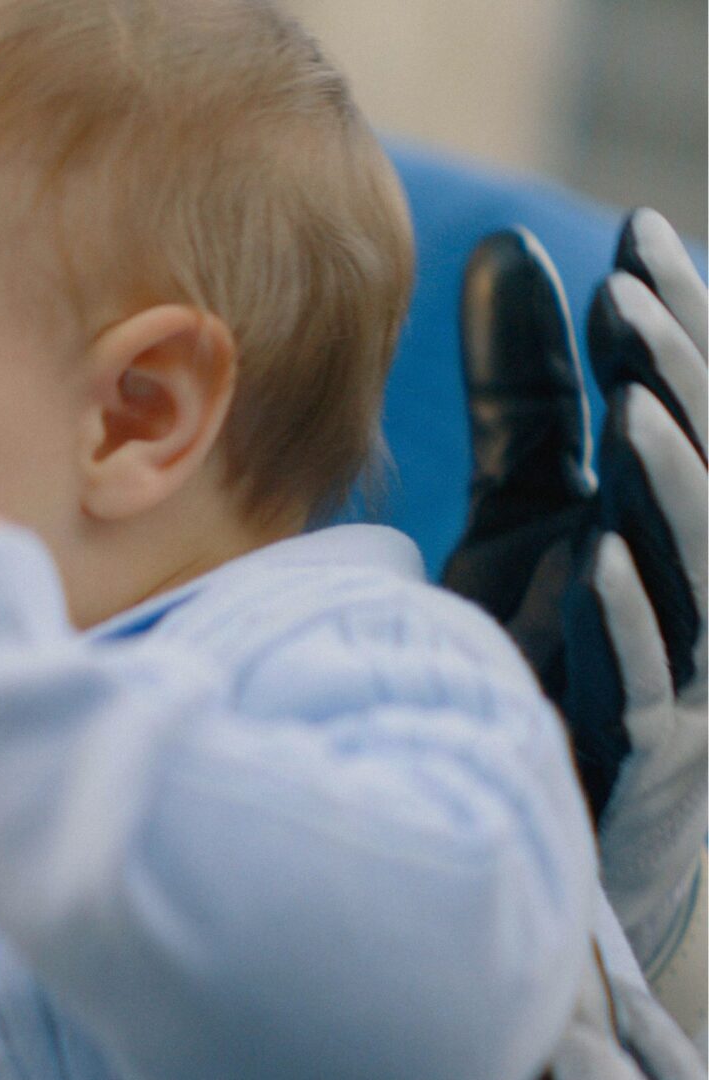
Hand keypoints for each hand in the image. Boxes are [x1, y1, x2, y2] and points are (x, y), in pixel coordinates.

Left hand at [443, 209, 705, 1033]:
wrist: (534, 809)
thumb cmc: (540, 640)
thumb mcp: (524, 500)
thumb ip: (524, 389)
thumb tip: (504, 243)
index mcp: (682, 522)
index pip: (699, 407)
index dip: (682, 322)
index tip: (635, 233)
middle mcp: (704, 588)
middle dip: (684, 378)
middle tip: (626, 293)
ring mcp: (685, 673)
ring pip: (702, 569)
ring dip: (673, 484)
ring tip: (631, 404)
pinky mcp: (636, 751)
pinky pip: (646, 684)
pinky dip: (628, 621)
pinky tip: (598, 560)